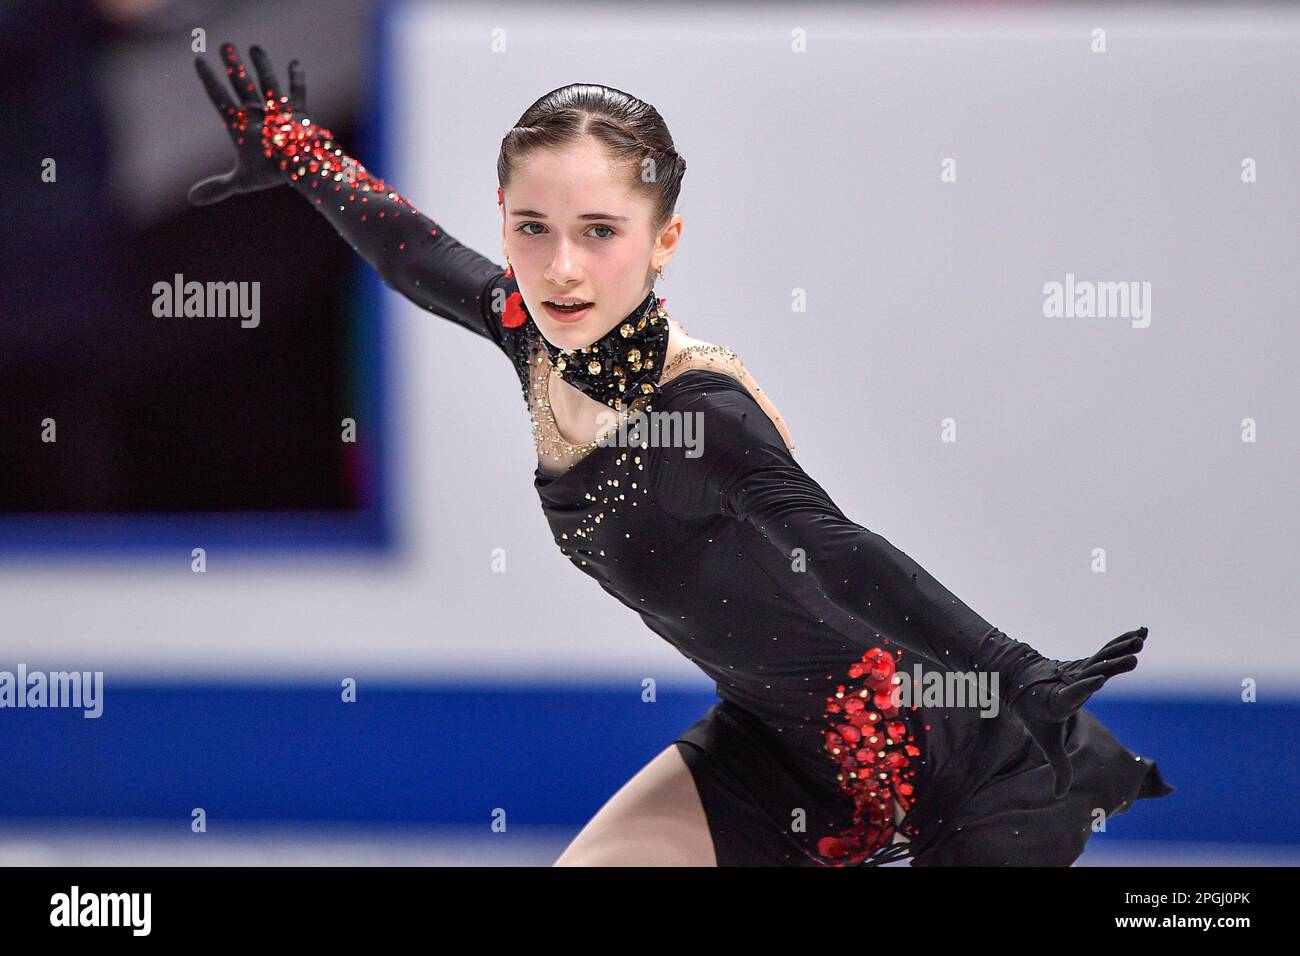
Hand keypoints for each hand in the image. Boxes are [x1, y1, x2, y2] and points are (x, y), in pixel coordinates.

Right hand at [189, 42, 307, 205]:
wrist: (303, 165)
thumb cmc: (271, 172)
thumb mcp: (241, 181)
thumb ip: (217, 187)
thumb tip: (191, 199)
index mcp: (241, 125)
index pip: (219, 98)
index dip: (209, 79)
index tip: (199, 60)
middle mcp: (259, 112)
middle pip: (242, 83)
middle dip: (232, 64)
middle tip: (225, 45)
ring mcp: (280, 109)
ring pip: (268, 81)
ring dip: (261, 64)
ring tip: (255, 48)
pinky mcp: (299, 110)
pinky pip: (298, 91)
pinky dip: (297, 78)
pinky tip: (295, 63)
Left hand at [1008, 626, 1148, 798]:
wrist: (1020, 683)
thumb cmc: (1035, 716)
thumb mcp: (1046, 742)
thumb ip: (1058, 767)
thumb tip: (1058, 797)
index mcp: (1059, 701)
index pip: (1072, 694)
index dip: (1083, 687)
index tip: (1095, 680)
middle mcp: (1071, 682)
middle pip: (1093, 672)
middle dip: (1111, 665)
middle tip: (1132, 657)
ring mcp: (1079, 670)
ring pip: (1101, 659)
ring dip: (1121, 649)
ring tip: (1140, 640)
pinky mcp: (1087, 664)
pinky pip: (1107, 652)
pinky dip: (1121, 642)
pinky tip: (1140, 632)